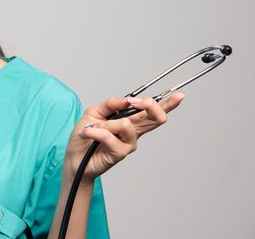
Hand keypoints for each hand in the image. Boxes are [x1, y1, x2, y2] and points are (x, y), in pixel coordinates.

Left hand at [63, 94, 183, 184]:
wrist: (74, 157)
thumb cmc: (85, 135)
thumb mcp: (94, 112)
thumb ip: (110, 104)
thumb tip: (126, 100)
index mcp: (130, 120)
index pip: (153, 112)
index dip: (169, 105)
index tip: (180, 96)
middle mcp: (133, 132)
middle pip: (156, 119)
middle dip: (150, 105)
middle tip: (136, 102)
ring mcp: (128, 143)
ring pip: (126, 124)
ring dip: (105, 123)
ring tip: (93, 127)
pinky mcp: (120, 153)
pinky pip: (110, 135)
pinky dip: (95, 131)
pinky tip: (87, 133)